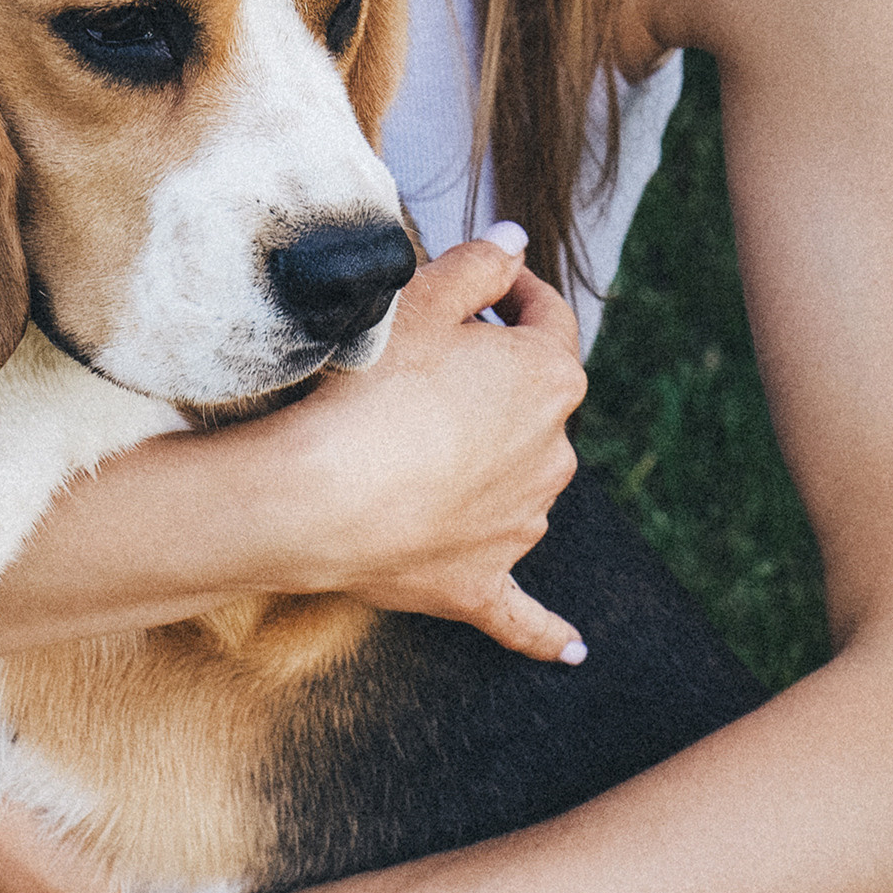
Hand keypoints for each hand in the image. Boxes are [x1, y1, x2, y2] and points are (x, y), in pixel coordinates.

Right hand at [261, 225, 587, 663]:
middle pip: (534, 399)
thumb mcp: (421, 300)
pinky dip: (546, 631)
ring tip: (421, 439)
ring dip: (492, 460)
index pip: (547, 318)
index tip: (483, 281)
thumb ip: (478, 264)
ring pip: (519, 481)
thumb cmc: (370, 388)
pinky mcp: (480, 584)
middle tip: (432, 358)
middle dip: (496, 376)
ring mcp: (520, 525)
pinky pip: (522, 612)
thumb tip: (515, 240)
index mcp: (548, 378)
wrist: (318, 497)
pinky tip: (574, 652)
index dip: (514, 292)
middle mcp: (554, 454)